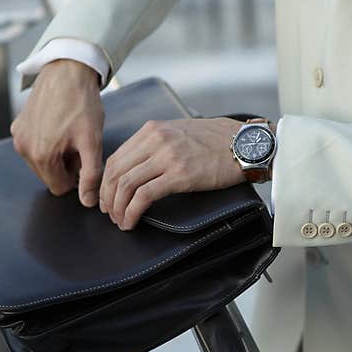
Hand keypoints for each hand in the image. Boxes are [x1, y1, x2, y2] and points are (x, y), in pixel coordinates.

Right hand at [11, 59, 103, 206]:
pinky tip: (60, 123)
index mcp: (40, 155)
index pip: (59, 188)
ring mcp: (18, 135)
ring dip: (57, 153)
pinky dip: (48, 140)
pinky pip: (35, 143)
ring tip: (70, 132)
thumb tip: (88, 201)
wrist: (68, 70)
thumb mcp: (92, 142)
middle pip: (49, 174)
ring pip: (42, 160)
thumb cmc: (82, 104)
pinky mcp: (18, 123)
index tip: (84, 158)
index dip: (76, 176)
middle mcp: (23, 147)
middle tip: (79, 143)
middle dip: (66, 165)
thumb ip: (90, 175)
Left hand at [98, 117, 244, 229]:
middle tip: (110, 214)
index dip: (106, 182)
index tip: (107, 197)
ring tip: (120, 221)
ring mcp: (167, 157)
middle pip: (116, 172)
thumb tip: (137, 167)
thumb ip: (156, 144)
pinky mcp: (180, 175)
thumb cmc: (217, 140)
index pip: (116, 157)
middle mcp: (156, 139)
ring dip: (118, 208)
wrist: (245, 144)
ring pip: (126, 185)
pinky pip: (144, 196)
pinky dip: (132, 212)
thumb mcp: (179, 131)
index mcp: (153, 129)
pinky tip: (131, 221)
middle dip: (107, 197)